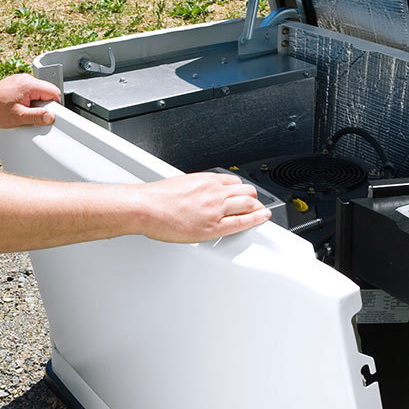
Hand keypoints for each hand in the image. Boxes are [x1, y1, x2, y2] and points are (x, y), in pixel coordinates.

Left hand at [0, 73, 60, 128]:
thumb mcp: (18, 117)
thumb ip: (37, 117)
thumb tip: (51, 117)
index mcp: (28, 84)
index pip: (54, 92)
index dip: (54, 106)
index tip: (48, 115)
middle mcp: (25, 79)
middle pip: (46, 92)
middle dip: (43, 105)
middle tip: (31, 115)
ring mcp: (19, 80)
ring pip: (38, 92)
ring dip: (34, 104)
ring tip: (22, 112)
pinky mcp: (15, 84)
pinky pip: (29, 92)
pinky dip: (27, 102)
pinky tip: (18, 108)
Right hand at [138, 172, 270, 242]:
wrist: (146, 208)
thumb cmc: (156, 198)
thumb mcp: (180, 184)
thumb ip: (194, 189)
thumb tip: (197, 194)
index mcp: (205, 180)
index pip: (233, 181)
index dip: (241, 189)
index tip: (243, 193)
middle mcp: (213, 192)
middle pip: (245, 191)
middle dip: (252, 197)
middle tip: (255, 203)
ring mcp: (215, 209)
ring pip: (247, 203)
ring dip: (256, 207)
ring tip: (260, 212)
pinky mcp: (213, 227)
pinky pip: (241, 221)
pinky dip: (256, 219)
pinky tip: (262, 218)